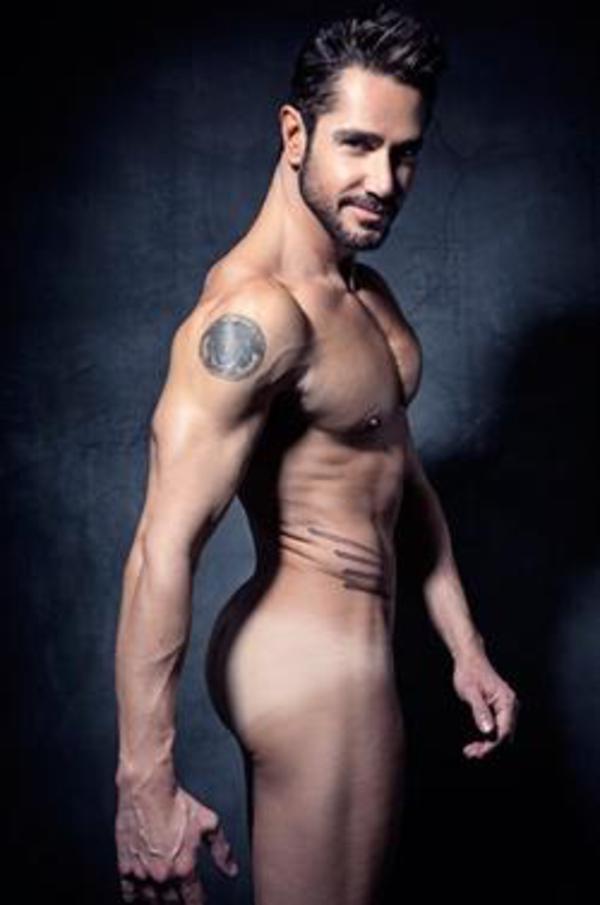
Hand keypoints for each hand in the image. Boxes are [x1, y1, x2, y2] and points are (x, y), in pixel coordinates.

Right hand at [115, 781, 239, 903]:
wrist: (147, 790)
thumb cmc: (177, 803)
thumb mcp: (209, 823)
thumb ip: (221, 850)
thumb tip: (231, 870)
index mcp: (184, 869)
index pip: (194, 900)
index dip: (198, 903)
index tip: (199, 902)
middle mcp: (162, 876)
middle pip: (172, 904)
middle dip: (179, 904)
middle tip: (182, 900)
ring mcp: (141, 874)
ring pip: (151, 902)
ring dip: (159, 903)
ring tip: (165, 900)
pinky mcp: (125, 867)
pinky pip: (129, 894)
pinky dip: (136, 898)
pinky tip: (141, 897)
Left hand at [452, 645, 519, 759]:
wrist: (469, 660)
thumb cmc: (469, 673)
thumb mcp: (471, 692)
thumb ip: (480, 711)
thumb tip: (488, 731)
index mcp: (507, 702)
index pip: (504, 732)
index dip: (492, 746)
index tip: (477, 754)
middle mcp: (511, 708)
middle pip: (505, 737)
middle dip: (488, 749)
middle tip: (469, 753)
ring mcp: (507, 711)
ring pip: (501, 737)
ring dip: (487, 746)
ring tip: (469, 751)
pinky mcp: (500, 713)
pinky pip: (497, 731)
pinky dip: (487, 740)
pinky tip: (474, 745)